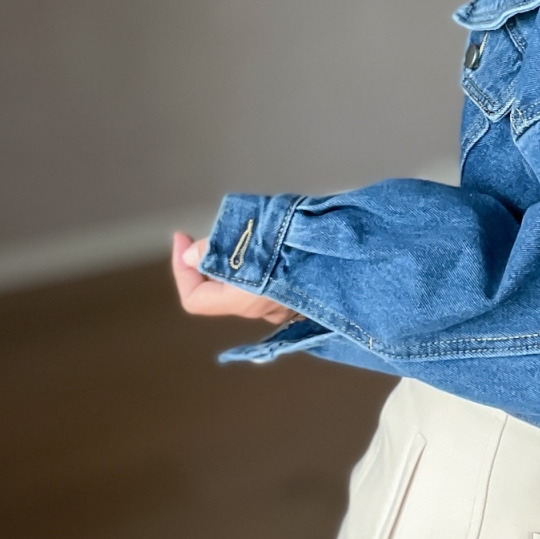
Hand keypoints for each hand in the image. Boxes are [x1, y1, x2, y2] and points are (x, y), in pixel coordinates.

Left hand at [170, 230, 300, 324]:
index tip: (183, 237)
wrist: (358, 253)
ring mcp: (284, 306)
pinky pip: (267, 282)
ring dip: (234, 259)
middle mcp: (261, 309)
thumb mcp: (256, 235)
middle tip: (213, 229)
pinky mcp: (301, 294)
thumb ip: (221, 248)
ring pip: (243, 285)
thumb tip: (195, 256)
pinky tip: (269, 241)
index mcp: (246, 299)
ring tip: (244, 229)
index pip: (195, 299)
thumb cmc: (307, 243)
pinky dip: (257, 263)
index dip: (181, 270)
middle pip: (219, 292)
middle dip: (210, 260)